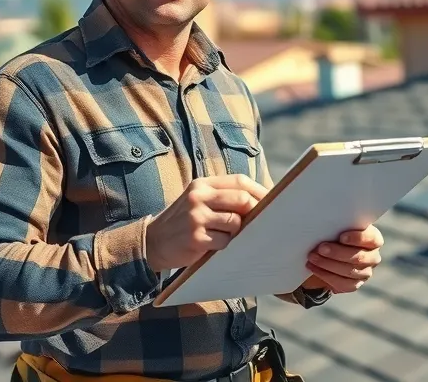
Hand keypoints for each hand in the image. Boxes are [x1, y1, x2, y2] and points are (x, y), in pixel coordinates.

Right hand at [146, 174, 268, 272]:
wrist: (153, 241)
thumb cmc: (184, 222)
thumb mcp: (199, 201)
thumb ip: (224, 197)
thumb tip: (263, 201)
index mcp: (203, 184)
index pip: (240, 181)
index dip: (260, 191)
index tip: (274, 202)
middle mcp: (199, 197)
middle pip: (242, 199)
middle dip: (254, 212)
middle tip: (258, 223)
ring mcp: (196, 217)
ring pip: (236, 222)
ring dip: (238, 232)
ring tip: (228, 236)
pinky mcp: (195, 238)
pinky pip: (225, 241)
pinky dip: (226, 245)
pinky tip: (215, 246)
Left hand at [304, 225, 382, 292]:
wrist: (327, 253)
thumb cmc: (334, 234)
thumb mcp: (338, 227)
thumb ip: (337, 224)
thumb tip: (323, 220)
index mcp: (373, 239)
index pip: (371, 238)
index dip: (357, 238)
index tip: (341, 237)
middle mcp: (373, 257)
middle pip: (358, 257)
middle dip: (337, 253)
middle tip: (320, 248)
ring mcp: (365, 273)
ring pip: (349, 271)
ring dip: (328, 264)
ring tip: (312, 257)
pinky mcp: (354, 284)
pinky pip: (341, 283)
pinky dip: (325, 275)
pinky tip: (313, 267)